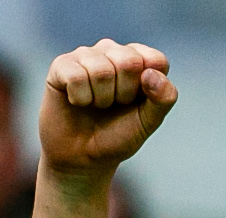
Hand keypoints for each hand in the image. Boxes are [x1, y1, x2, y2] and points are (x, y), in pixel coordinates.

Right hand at [39, 39, 177, 177]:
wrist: (83, 158)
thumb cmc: (117, 135)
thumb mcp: (148, 122)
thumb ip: (163, 99)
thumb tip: (152, 74)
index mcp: (139, 60)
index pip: (156, 60)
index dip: (148, 89)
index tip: (137, 102)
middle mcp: (113, 51)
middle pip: (129, 62)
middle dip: (124, 94)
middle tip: (113, 105)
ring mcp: (86, 55)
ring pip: (101, 70)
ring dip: (101, 99)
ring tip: (96, 105)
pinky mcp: (62, 65)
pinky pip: (76, 77)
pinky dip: (80, 99)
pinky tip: (77, 102)